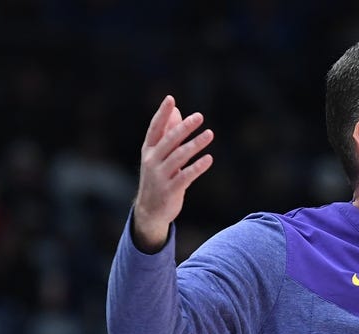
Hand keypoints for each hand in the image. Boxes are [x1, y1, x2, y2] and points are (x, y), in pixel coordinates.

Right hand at [131, 95, 214, 251]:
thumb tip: (177, 110)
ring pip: (179, 156)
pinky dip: (198, 167)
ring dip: (195, 144)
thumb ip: (168, 133)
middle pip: (169, 140)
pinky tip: (209, 158)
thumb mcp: (160, 155)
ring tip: (210, 134)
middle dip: (184, 127)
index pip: (155, 128)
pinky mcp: (171, 189)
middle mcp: (152, 160)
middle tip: (199, 116)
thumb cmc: (158, 178)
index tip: (170, 99)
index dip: (162, 114)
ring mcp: (161, 175)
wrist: (150, 210)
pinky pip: (186, 175)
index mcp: (149, 150)